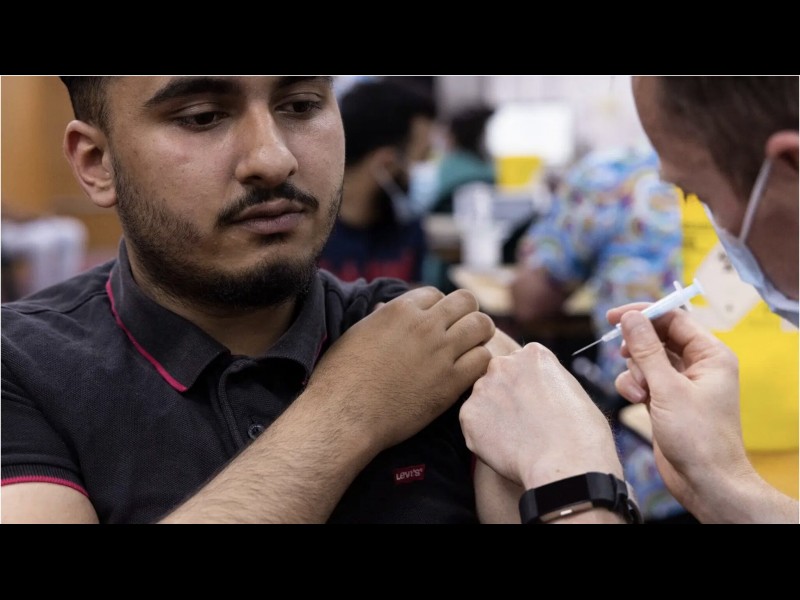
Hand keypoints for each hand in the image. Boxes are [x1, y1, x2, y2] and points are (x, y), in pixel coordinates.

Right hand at [306, 286, 494, 450]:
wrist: (344, 415)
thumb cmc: (340, 376)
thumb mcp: (358, 334)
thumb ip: (379, 319)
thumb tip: (385, 309)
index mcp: (400, 309)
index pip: (436, 293)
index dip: (437, 308)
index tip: (436, 323)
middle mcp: (425, 325)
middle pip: (466, 301)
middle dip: (466, 313)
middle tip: (460, 333)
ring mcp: (441, 353)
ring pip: (482, 325)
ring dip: (479, 335)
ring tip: (470, 349)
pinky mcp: (451, 383)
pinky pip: (483, 359)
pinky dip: (480, 362)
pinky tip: (468, 372)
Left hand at [460, 343, 621, 489]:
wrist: (566, 462)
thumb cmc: (582, 433)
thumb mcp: (572, 390)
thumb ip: (546, 382)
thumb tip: (536, 392)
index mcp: (532, 353)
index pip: (521, 366)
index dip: (530, 389)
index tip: (539, 408)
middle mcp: (502, 363)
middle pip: (499, 378)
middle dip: (507, 398)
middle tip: (525, 425)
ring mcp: (482, 388)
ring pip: (484, 401)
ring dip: (494, 416)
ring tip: (518, 439)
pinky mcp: (468, 415)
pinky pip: (473, 425)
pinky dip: (484, 437)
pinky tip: (506, 449)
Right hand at [608, 305, 752, 517]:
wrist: (704, 481)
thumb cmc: (698, 437)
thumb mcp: (667, 388)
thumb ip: (646, 350)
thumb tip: (631, 317)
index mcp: (710, 355)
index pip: (674, 318)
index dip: (644, 314)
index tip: (614, 316)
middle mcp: (697, 365)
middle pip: (657, 337)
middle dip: (637, 348)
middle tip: (621, 352)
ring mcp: (680, 383)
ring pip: (645, 359)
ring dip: (635, 372)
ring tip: (640, 393)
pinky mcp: (666, 399)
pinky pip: (641, 379)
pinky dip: (633, 387)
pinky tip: (637, 402)